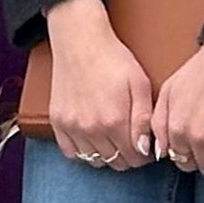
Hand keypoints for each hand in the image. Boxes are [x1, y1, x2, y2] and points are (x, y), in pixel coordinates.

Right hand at [42, 0, 154, 170]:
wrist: (80, 40)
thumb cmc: (113, 59)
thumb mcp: (140, 84)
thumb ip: (145, 120)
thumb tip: (145, 149)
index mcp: (115, 121)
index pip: (135, 158)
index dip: (145, 153)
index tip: (145, 143)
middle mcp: (92, 129)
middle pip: (116, 162)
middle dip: (128, 155)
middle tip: (129, 138)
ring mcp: (72, 126)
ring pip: (95, 160)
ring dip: (106, 154)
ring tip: (112, 136)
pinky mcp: (58, 121)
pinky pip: (70, 152)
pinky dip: (83, 150)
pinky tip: (91, 137)